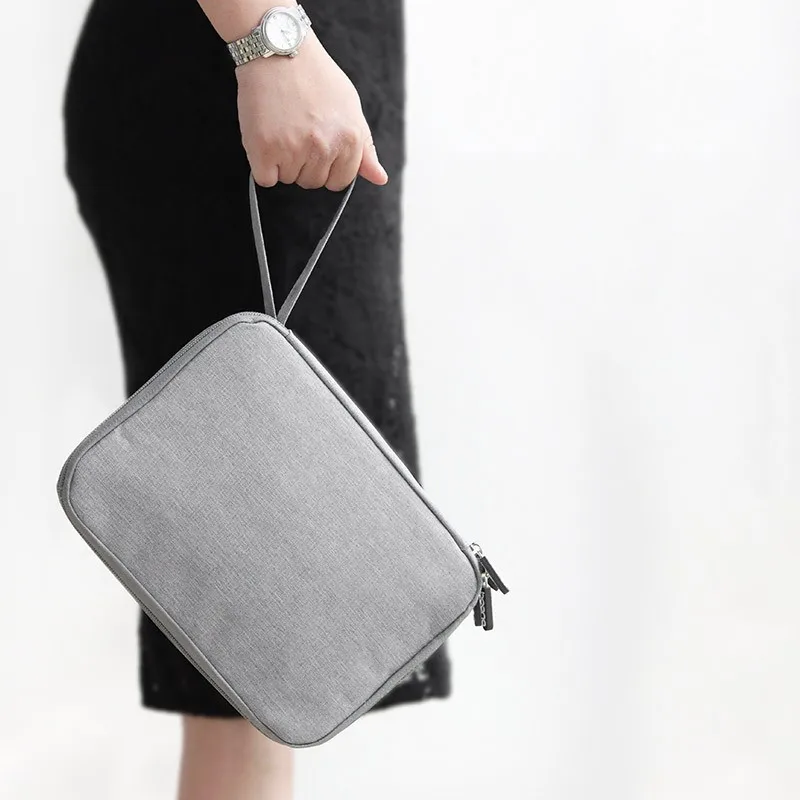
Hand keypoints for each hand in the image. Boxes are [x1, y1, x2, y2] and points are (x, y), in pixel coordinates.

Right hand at [236, 31, 387, 190]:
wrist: (279, 49)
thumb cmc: (316, 77)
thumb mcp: (351, 108)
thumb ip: (365, 149)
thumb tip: (380, 179)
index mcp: (349, 140)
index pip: (339, 181)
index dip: (326, 166)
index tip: (317, 143)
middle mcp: (323, 148)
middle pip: (313, 182)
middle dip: (304, 163)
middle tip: (296, 130)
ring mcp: (293, 150)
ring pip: (289, 179)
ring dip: (282, 162)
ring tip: (282, 128)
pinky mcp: (264, 149)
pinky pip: (265, 179)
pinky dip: (262, 164)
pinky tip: (266, 137)